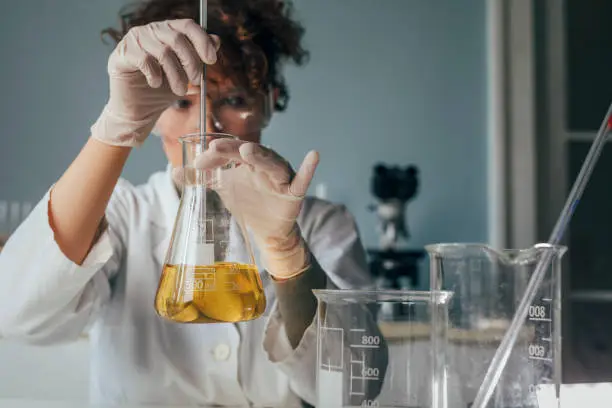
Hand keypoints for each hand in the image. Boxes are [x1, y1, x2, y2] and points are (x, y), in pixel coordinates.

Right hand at [91, 19, 218, 146]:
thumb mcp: (186, 74)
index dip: (202, 41)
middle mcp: (151, 31)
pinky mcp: (122, 53)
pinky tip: (156, 84)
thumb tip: (217, 40)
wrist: (138, 109)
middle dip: (191, 63)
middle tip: (196, 81)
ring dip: (176, 75)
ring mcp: (134, 40)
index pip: (188, 26)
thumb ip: (199, 57)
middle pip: (177, 39)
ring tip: (180, 91)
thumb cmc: (162, 90)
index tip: (211, 61)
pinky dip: (155, 75)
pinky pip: (144, 60)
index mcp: (168, 31)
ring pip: (163, 52)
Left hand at [182, 138, 319, 278]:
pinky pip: (302, 180)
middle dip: (232, 150)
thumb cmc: (247, 202)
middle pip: (250, 154)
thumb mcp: (222, 189)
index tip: (198, 163)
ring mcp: (280, 178)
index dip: (216, 154)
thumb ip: (201, 179)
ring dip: (262, 156)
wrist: (266, 231)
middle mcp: (265, 165)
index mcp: (248, 162)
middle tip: (215, 150)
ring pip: (272, 164)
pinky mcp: (293, 194)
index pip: (231, 152)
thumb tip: (173, 170)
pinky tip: (314, 155)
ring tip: (248, 151)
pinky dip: (309, 168)